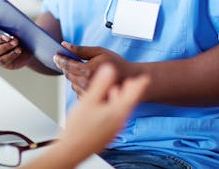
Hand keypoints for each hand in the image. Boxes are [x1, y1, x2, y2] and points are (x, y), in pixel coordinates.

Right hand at [0, 20, 31, 69]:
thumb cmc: (19, 32)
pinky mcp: (1, 62)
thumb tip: (8, 20)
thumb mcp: (14, 25)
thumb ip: (8, 22)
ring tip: (16, 42)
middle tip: (7, 36)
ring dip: (6, 46)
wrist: (28, 46)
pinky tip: (18, 50)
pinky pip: (2, 60)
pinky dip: (11, 54)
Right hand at [29, 64, 147, 168]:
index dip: (140, 85)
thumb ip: (101, 84)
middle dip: (129, 91)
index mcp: (117, 112)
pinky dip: (113, 106)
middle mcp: (119, 121)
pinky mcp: (106, 133)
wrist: (72, 150)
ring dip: (119, 98)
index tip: (146, 77)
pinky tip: (104, 104)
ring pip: (120, 109)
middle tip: (133, 81)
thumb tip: (109, 69)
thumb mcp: (90, 101)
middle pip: (128, 102)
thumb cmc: (79, 128)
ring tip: (116, 89)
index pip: (134, 95)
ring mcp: (113, 129)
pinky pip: (114, 116)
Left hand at [53, 43, 134, 97]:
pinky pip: (77, 91)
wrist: (129, 79)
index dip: (60, 59)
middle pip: (68, 74)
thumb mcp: (99, 51)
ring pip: (72, 83)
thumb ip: (80, 49)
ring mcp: (88, 93)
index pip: (68, 65)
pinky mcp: (90, 99)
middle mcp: (86, 84)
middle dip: (66, 67)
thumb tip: (65, 45)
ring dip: (73, 76)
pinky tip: (88, 79)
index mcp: (88, 71)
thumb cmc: (116, 63)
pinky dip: (79, 84)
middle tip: (66, 60)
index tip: (55, 55)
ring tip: (82, 70)